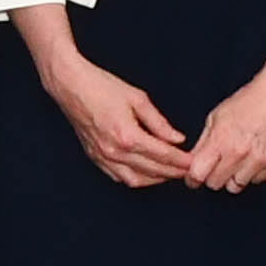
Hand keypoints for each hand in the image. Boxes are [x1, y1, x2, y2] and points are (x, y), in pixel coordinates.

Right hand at [33, 30, 193, 190]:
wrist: (71, 86)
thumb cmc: (102, 86)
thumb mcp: (137, 99)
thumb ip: (159, 122)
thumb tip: (177, 138)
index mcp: (128, 135)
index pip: (164, 155)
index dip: (182, 161)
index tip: (194, 162)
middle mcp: (115, 151)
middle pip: (153, 170)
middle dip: (174, 172)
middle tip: (189, 170)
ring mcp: (103, 157)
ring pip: (136, 180)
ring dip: (156, 179)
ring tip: (170, 172)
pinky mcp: (94, 157)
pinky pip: (118, 177)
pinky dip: (136, 178)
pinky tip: (146, 173)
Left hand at [184, 59, 265, 195]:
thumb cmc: (249, 101)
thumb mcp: (216, 116)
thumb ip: (203, 142)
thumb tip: (192, 162)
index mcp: (221, 139)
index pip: (198, 173)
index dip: (192, 178)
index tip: (193, 178)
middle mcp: (239, 152)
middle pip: (215, 184)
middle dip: (211, 176)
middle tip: (215, 166)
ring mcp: (258, 160)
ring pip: (236, 186)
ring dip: (232, 177)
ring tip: (235, 161)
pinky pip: (256, 180)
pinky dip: (251, 173)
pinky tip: (251, 158)